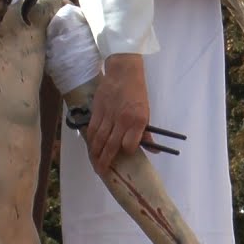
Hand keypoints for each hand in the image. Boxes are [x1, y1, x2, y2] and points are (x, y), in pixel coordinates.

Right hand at [85, 53, 152, 174]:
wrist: (123, 71)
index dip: (125, 152)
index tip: (123, 155)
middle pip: (110, 145)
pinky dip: (90, 139)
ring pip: (98, 139)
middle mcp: (122, 120)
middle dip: (104, 161)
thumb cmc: (137, 92)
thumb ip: (146, 133)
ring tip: (94, 163)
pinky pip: (92, 128)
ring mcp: (108, 115)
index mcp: (137, 121)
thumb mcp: (146, 112)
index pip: (129, 145)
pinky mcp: (97, 109)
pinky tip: (90, 146)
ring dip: (95, 153)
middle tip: (101, 171)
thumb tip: (154, 150)